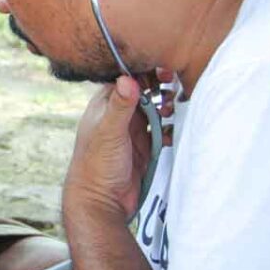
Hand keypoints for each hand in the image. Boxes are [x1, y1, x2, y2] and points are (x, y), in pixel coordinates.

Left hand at [63, 71, 172, 223]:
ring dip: (166, 107)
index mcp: (104, 106)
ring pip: (153, 109)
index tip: (162, 67)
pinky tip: (172, 132)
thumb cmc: (97, 166)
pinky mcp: (143, 147)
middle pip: (142, 92)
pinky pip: (161, 130)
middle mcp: (117, 116)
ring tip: (172, 108)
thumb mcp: (110, 132)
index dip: (142, 71)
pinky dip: (169, 128)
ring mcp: (131, 131)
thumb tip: (127, 78)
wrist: (102, 202)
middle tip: (172, 86)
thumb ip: (120, 107)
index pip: (124, 78)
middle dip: (158, 87)